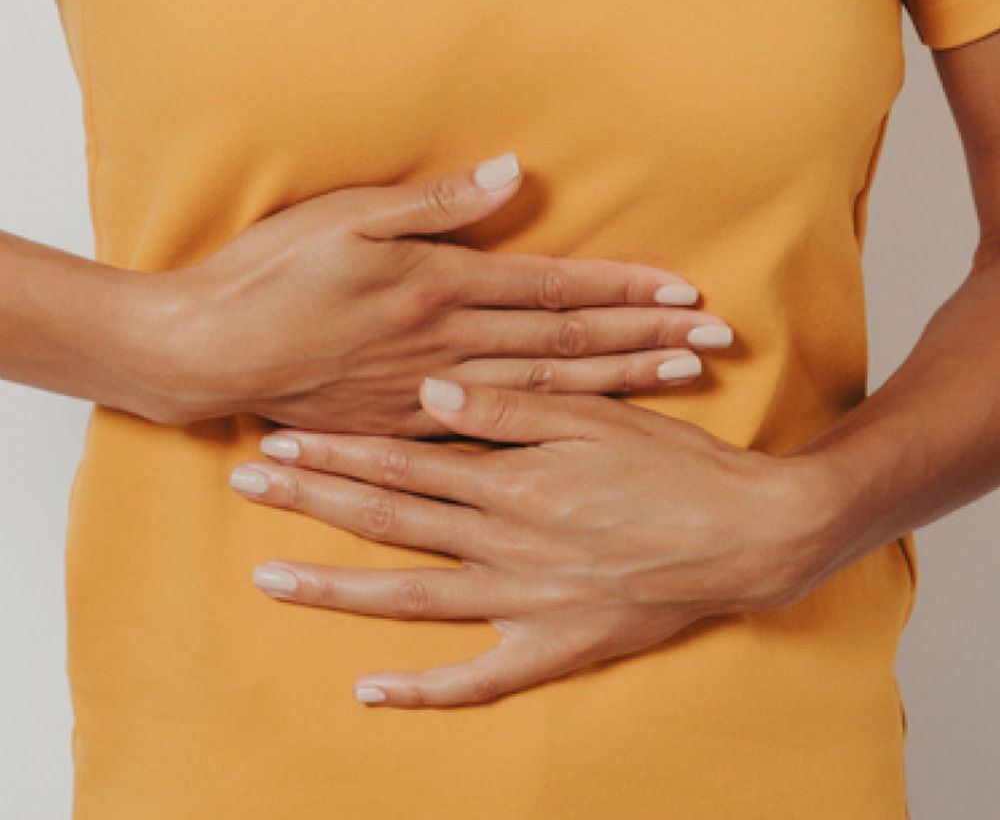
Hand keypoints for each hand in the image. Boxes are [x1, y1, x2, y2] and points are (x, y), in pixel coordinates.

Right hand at [142, 153, 731, 431]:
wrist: (211, 351)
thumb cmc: (272, 275)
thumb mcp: (347, 217)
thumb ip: (435, 203)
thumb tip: (511, 175)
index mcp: (441, 287)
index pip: (556, 288)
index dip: (625, 289)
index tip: (686, 293)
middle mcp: (452, 344)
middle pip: (569, 342)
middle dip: (647, 337)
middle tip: (714, 340)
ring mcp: (436, 391)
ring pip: (550, 389)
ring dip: (621, 381)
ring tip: (682, 378)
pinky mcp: (412, 423)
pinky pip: (500, 428)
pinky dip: (556, 427)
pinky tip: (595, 430)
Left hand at [229, 378, 848, 707]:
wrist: (747, 535)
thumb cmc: (673, 465)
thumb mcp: (596, 416)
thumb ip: (508, 408)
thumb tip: (428, 391)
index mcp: (515, 480)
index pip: (404, 461)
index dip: (338, 450)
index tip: (280, 440)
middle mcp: (506, 543)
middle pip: (390, 521)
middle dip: (313, 501)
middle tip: (246, 486)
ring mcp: (526, 603)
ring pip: (412, 597)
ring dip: (337, 589)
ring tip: (269, 579)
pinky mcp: (555, 647)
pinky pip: (479, 680)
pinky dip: (424, 691)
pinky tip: (369, 692)